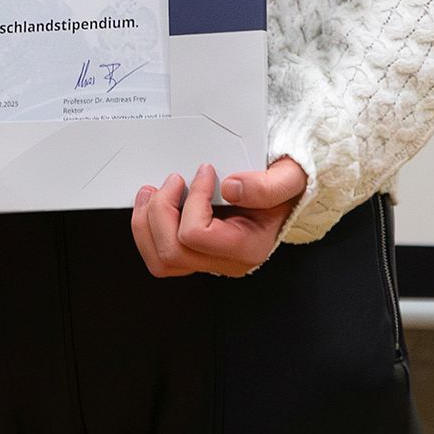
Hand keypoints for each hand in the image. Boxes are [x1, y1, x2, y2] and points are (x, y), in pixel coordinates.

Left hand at [132, 155, 306, 278]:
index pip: (198, 236)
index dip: (192, 200)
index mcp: (247, 247)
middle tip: (172, 181)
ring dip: (146, 224)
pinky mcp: (195, 252)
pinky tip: (153, 204)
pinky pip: (160, 253)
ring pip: (161, 260)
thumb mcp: (287, 179)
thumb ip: (267, 186)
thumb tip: (231, 188)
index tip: (204, 172)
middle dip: (161, 211)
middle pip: (172, 253)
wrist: (287, 196)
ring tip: (151, 193)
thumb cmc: (285, 189)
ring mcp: (208, 260)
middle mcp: (226, 261)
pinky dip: (147, 228)